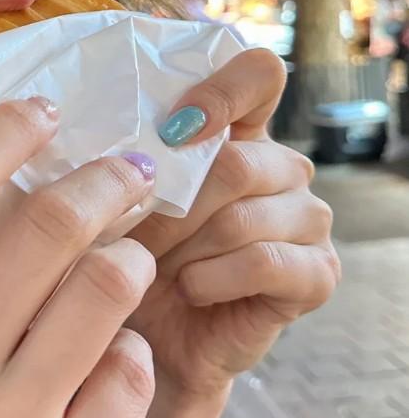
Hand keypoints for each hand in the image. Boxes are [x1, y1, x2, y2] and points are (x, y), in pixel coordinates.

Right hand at [0, 97, 159, 417]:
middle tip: (134, 169)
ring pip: (108, 291)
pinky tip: (105, 376)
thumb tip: (19, 161)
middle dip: (109, 181)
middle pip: (51, 226)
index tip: (46, 108)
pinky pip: (132, 378)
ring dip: (130, 262)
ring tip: (128, 262)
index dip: (6, 128)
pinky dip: (128, 361)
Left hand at [124, 47, 341, 399]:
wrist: (148, 343)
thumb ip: (123, 157)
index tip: (173, 128)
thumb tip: (99, 137)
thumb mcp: (116, 199)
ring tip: (153, 268)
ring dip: (185, 247)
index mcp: (238, 132)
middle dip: (173, 206)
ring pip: (245, 214)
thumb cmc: (125, 260)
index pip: (258, 74)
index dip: (222, 91)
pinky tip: (190, 289)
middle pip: (239, 161)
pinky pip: (266, 260)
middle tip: (132, 236)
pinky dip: (213, 278)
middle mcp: (281, 168)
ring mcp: (307, 219)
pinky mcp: (317, 274)